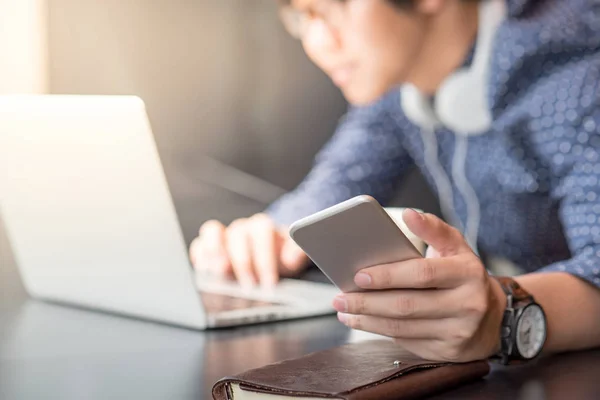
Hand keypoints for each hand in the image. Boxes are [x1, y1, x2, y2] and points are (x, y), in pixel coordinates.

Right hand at [189, 214, 308, 287]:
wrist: (268, 256)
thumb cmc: (279, 257)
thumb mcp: (293, 257)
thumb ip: (296, 253)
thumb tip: (292, 256)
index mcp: (263, 226)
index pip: (262, 232)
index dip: (265, 257)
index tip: (269, 281)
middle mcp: (241, 228)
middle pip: (237, 234)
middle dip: (243, 262)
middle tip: (249, 285)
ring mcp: (223, 235)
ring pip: (213, 232)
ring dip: (215, 252)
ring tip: (220, 273)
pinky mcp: (207, 247)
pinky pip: (198, 244)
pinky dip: (200, 256)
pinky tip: (205, 272)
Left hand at [333, 209, 505, 361]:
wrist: (494, 318)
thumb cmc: (464, 275)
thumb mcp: (457, 247)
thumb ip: (433, 229)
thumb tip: (409, 214)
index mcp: (468, 273)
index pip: (422, 274)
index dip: (388, 275)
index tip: (359, 275)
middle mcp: (467, 305)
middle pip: (407, 305)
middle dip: (367, 302)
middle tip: (339, 297)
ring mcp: (457, 332)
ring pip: (402, 328)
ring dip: (367, 320)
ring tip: (343, 310)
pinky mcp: (446, 352)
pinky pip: (406, 341)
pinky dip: (379, 331)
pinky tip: (362, 322)